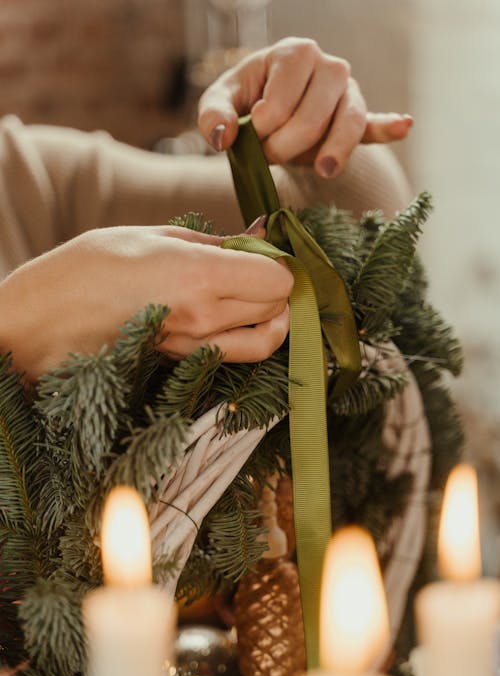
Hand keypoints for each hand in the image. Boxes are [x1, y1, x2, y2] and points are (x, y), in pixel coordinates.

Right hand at [0, 226, 292, 379]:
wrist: (45, 319)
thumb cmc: (89, 266)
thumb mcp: (154, 235)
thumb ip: (217, 241)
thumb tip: (264, 232)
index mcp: (199, 276)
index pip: (278, 278)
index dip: (282, 261)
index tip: (268, 248)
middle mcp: (205, 317)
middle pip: (278, 307)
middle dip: (280, 285)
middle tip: (262, 265)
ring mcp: (196, 346)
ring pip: (266, 339)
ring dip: (273, 315)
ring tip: (258, 294)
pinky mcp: (185, 361)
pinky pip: (237, 354)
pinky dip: (251, 335)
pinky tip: (235, 313)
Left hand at [198, 37, 412, 178]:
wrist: (270, 115)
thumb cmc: (245, 103)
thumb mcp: (220, 103)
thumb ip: (213, 115)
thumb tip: (225, 138)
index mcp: (293, 53)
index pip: (282, 100)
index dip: (263, 128)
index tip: (251, 137)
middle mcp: (328, 66)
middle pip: (314, 115)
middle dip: (287, 145)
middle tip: (269, 156)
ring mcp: (347, 93)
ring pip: (347, 122)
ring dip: (332, 150)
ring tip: (322, 171)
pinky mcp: (359, 119)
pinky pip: (373, 124)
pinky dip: (388, 127)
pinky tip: (403, 126)